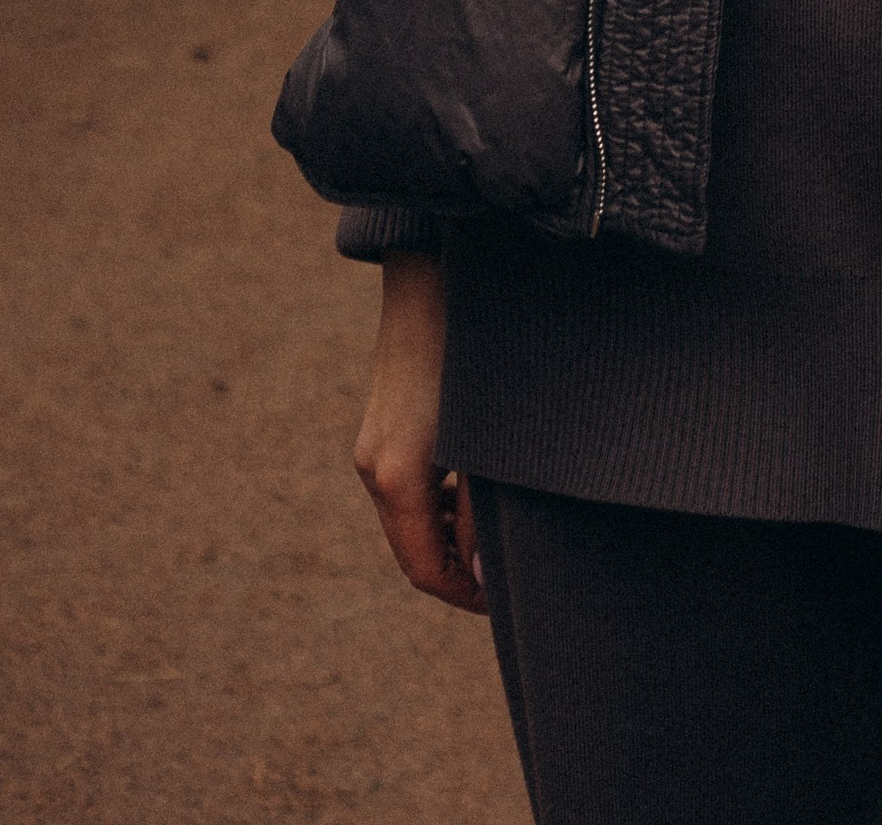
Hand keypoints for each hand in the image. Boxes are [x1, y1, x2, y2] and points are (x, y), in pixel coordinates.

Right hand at [354, 251, 484, 615]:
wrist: (433, 278)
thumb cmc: (470, 356)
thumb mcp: (483, 443)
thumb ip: (482, 513)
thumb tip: (484, 577)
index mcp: (396, 479)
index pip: (424, 569)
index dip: (464, 594)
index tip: (503, 602)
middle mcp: (375, 468)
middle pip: (413, 549)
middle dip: (457, 569)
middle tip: (506, 575)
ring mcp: (374, 446)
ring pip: (409, 519)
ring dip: (449, 535)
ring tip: (496, 534)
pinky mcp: (383, 426)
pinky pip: (406, 487)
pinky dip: (438, 504)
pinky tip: (474, 492)